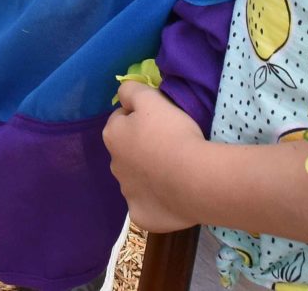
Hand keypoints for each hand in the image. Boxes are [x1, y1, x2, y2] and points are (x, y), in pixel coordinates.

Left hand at [103, 81, 211, 234]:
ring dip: (150, 175)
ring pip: (137, 179)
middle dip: (143, 148)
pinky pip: (148, 205)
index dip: (140, 117)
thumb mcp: (151, 99)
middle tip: (170, 145)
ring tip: (176, 171)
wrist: (194, 178)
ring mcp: (127, 193)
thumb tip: (124, 94)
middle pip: (128, 151)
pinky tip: (174, 196)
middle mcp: (114, 165)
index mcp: (113, 136)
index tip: (160, 120)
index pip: (122, 120)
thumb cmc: (172, 133)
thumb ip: (132, 91)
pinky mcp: (141, 216)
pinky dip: (158, 201)